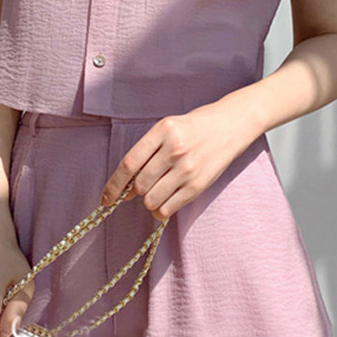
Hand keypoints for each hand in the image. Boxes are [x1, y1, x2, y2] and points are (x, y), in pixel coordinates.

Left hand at [99, 104, 247, 220]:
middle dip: (133, 192)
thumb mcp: (167, 128)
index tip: (106, 198)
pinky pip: (168, 209)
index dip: (113, 185)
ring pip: (151, 200)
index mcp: (162, 131)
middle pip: (139, 185)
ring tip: (157, 190)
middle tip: (140, 187)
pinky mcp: (198, 185)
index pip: (129, 164)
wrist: (230, 125)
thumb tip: (124, 187)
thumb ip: (146, 152)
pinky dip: (160, 211)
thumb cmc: (193, 127)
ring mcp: (187, 169)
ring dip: (148, 201)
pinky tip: (164, 201)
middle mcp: (175, 149)